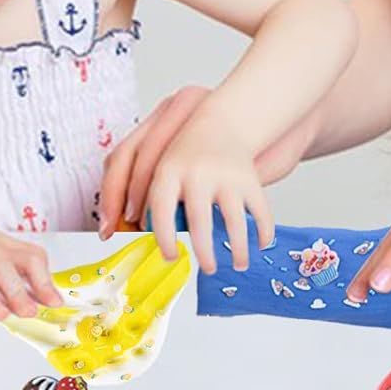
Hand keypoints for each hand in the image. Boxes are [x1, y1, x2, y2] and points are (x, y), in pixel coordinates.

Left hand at [101, 93, 273, 273]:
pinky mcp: (250, 179)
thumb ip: (143, 196)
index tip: (170, 256)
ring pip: (234, 221)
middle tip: (206, 268)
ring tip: (237, 265)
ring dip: (238, 250)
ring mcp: (226, 176)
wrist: (222, 121)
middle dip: (204, 252)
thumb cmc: (185, 153)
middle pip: (200, 221)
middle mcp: (197, 173)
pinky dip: (263, 231)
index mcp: (169, 170)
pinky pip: (260, 211)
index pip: (160, 208)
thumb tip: (127, 235)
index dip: (164, 237)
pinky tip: (260, 244)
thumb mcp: (160, 166)